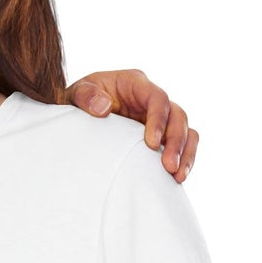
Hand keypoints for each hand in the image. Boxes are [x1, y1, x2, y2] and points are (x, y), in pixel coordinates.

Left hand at [69, 69, 197, 181]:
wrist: (78, 113)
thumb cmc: (80, 100)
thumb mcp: (76, 93)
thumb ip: (86, 96)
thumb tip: (104, 108)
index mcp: (135, 84)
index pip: (158, 97)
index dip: (159, 120)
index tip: (152, 144)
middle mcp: (152, 99)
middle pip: (177, 116)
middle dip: (176, 141)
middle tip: (168, 166)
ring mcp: (159, 117)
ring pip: (185, 130)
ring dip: (185, 153)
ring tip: (177, 176)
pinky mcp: (161, 134)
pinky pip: (181, 144)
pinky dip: (183, 159)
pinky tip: (176, 178)